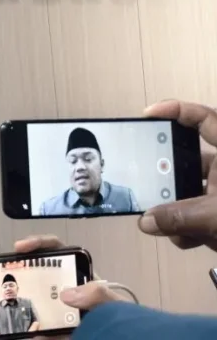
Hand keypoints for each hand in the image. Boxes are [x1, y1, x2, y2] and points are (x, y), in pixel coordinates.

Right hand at [14, 235, 129, 338]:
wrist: (125, 336)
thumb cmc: (123, 320)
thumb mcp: (114, 305)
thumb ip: (98, 295)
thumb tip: (67, 293)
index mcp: (78, 276)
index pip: (56, 250)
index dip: (37, 244)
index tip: (20, 247)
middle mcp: (64, 290)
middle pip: (37, 273)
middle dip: (19, 272)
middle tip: (4, 274)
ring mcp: (57, 311)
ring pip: (32, 301)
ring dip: (20, 303)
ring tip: (4, 302)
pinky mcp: (55, 331)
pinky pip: (37, 330)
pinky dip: (30, 333)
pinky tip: (25, 334)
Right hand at [138, 100, 216, 251]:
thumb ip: (180, 218)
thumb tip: (146, 221)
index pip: (205, 119)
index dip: (176, 111)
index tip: (148, 115)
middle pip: (192, 162)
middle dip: (169, 178)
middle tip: (149, 183)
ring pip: (194, 193)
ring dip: (178, 210)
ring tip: (164, 223)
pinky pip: (203, 215)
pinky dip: (191, 227)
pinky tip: (184, 240)